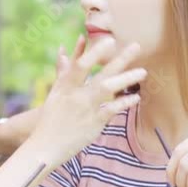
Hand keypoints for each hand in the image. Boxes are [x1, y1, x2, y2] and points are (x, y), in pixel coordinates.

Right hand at [27, 36, 145, 165]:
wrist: (44, 145)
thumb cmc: (50, 117)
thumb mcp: (55, 91)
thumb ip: (63, 70)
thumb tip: (62, 49)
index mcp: (65, 85)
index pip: (81, 65)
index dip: (95, 52)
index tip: (110, 41)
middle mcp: (76, 95)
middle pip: (100, 73)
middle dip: (120, 59)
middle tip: (137, 46)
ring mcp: (86, 109)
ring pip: (108, 89)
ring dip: (126, 78)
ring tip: (143, 72)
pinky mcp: (94, 123)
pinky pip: (112, 110)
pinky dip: (124, 102)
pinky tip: (136, 97)